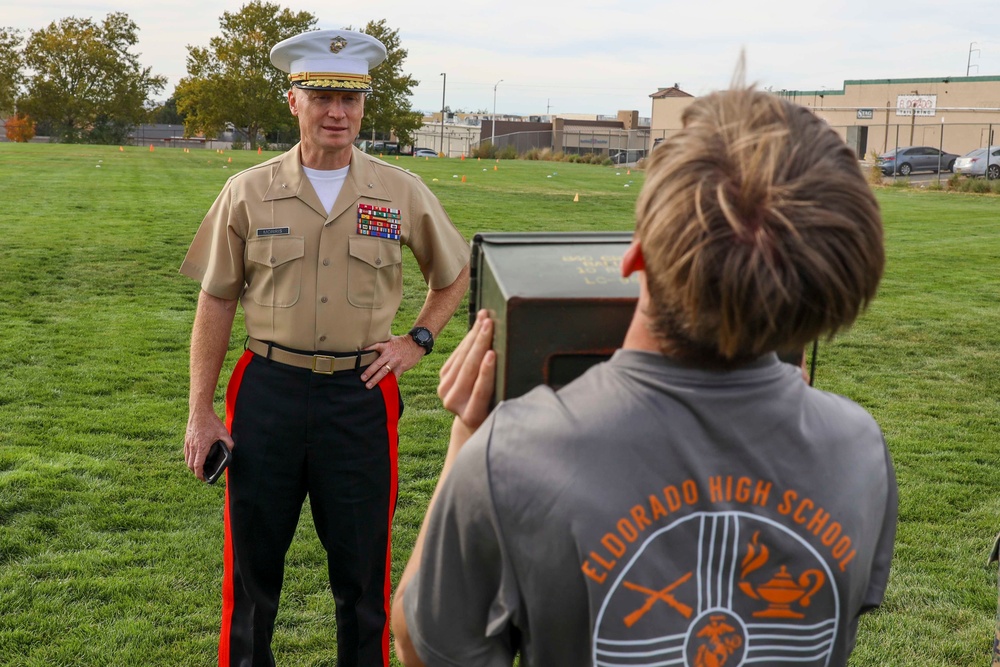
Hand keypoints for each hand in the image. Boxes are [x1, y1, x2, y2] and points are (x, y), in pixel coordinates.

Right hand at [184, 409, 231, 481]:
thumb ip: (229, 443)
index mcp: (201, 447)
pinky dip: (189, 458)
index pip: (197, 466)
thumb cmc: (211, 421)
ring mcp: (188, 443)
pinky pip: (186, 452)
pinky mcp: (186, 439)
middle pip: (190, 465)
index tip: (204, 479)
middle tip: (202, 475)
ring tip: (198, 468)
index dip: (200, 475)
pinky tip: (194, 457)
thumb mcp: (224, 432)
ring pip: (187, 459)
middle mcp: (193, 447)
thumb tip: (230, 451)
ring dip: (192, 466)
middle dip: (196, 472)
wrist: (200, 411)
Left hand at [362, 333, 425, 388]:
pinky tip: (385, 388)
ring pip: (384, 372)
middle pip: (378, 364)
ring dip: (376, 379)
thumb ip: (383, 342)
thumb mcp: (392, 339)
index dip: (367, 349)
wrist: (417, 344)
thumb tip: (373, 340)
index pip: (375, 346)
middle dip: (369, 371)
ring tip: (369, 385)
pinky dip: (390, 382)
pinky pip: (395, 376)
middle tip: (362, 378)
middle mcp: (389, 354)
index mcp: (386, 346)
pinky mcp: (401, 367)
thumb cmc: (403, 342)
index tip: (360, 353)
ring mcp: (395, 362)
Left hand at [437, 310, 495, 436]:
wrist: (473, 420)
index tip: (492, 353)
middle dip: (480, 344)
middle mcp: (454, 403)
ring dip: (474, 336)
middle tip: (490, 324)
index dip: (486, 371)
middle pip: (468, 370)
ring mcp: (445, 390)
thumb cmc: (496, 412)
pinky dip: (468, 339)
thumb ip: (505, 393)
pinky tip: (477, 326)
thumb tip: (529, 371)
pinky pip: (456, 355)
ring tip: (485, 318)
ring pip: (461, 359)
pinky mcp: (442, 378)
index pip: (480, 390)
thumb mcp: (501, 408)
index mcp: (472, 416)